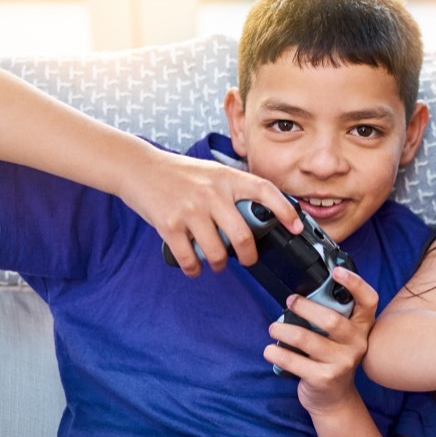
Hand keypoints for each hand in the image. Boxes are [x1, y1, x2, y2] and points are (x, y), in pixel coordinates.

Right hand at [119, 149, 300, 275]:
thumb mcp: (212, 172)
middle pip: (242, 236)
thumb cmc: (179, 173)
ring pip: (216, 252)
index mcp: (226, 178)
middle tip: (249, 260)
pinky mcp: (169, 225)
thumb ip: (233, 190)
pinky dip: (194, 268)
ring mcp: (190, 210)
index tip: (296, 227)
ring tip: (217, 263)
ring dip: (219, 265)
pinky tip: (195, 267)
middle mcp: (211, 193)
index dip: (285, 210)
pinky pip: (189, 258)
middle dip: (249, 256)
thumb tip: (259, 217)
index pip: (264, 190)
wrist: (138, 168)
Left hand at [265, 266, 375, 413]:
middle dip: (305, 307)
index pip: (368, 300)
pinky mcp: (324, 378)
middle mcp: (357, 343)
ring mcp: (342, 363)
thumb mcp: (339, 337)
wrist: (334, 399)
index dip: (355, 283)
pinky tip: (270, 349)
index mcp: (362, 327)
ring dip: (284, 330)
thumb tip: (299, 295)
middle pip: (331, 320)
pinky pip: (294, 361)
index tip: (336, 271)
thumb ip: (331, 316)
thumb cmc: (331, 359)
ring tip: (273, 327)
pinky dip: (277, 352)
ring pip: (307, 339)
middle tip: (289, 302)